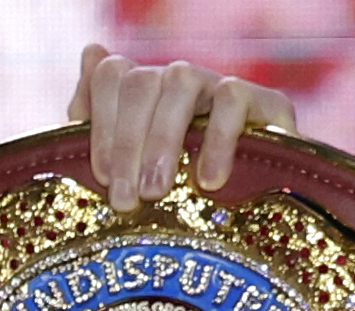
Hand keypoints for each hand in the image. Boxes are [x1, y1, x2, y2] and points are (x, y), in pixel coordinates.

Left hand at [67, 47, 298, 212]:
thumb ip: (97, 124)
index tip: (100, 176)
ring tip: (155, 193)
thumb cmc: (183, 196)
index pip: (111, 74)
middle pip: (141, 81)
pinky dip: (216, 140)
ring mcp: (218, 85)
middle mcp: (178, 81)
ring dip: (161, 140)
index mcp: (143, 95)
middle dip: (126, 143)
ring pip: (181, 82)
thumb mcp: (131, 173)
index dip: (100, 121)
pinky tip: (208, 181)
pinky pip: (232, 99)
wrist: (258, 212)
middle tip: (125, 200)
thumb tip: (91, 52)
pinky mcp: (263, 100)